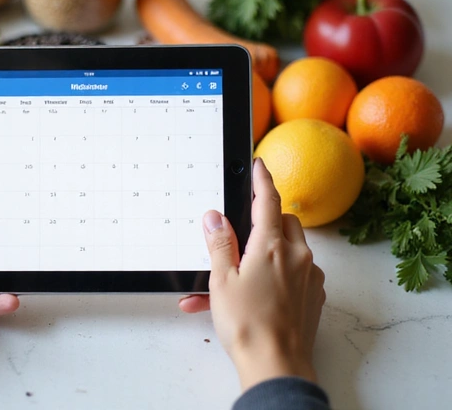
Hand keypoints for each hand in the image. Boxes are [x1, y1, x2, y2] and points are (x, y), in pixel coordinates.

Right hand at [179, 159, 325, 390]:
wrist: (276, 364)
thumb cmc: (247, 324)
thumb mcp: (221, 279)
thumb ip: (219, 243)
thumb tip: (215, 217)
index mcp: (271, 246)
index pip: (268, 201)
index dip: (262, 180)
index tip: (259, 166)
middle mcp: (297, 256)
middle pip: (284, 223)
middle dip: (265, 221)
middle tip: (242, 235)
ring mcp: (310, 277)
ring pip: (291, 249)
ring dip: (268, 253)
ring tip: (236, 279)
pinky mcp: (315, 297)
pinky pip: (296, 275)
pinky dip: (276, 277)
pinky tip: (254, 294)